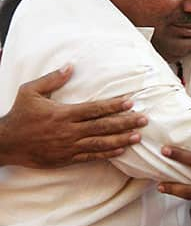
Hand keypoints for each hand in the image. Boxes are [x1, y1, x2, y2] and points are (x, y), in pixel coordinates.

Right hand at [0, 65, 147, 167]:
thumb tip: (71, 66)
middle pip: (102, 127)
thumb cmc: (19, 115)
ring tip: (137, 137)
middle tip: (143, 120)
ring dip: (120, 140)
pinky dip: (106, 154)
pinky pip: (90, 157)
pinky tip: (120, 150)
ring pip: (99, 144)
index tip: (130, 102)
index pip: (94, 109)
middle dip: (124, 123)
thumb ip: (52, 79)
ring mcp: (68, 146)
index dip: (113, 106)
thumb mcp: (30, 91)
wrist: (6, 143)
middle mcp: (69, 131)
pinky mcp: (66, 159)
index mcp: (63, 114)